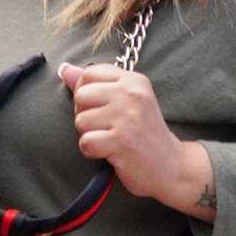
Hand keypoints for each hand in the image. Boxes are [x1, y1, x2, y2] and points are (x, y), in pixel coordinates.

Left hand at [58, 61, 217, 218]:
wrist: (171, 165)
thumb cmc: (143, 132)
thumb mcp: (126, 101)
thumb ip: (95, 85)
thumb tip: (64, 70)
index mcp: (133, 80)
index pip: (90, 73)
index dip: (85, 92)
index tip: (100, 107)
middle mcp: (132, 94)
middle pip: (81, 95)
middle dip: (85, 114)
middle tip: (105, 126)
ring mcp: (127, 117)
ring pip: (80, 121)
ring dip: (89, 135)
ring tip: (109, 139)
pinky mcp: (121, 141)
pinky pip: (86, 142)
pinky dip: (92, 152)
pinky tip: (109, 152)